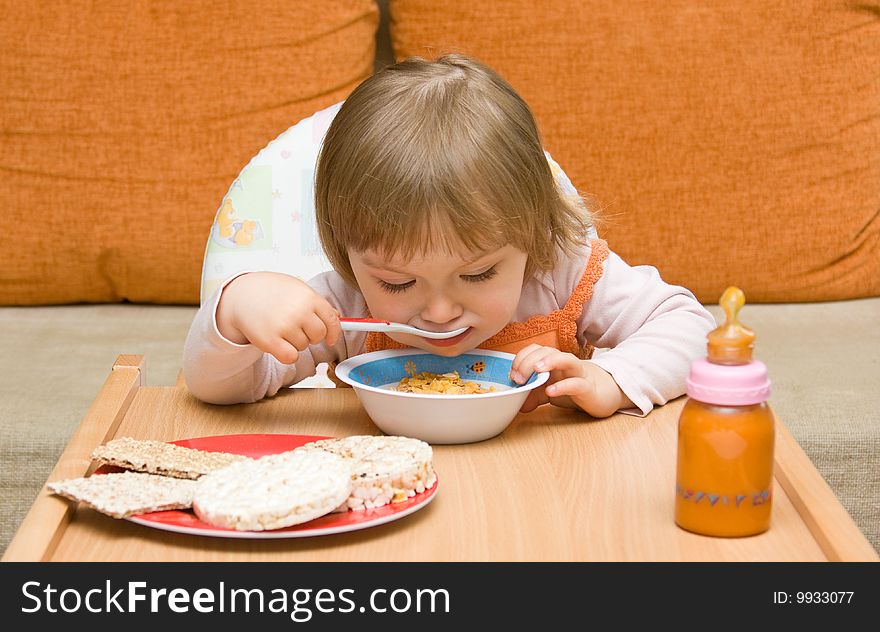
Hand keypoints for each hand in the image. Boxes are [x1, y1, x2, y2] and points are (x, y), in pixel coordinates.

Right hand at [215, 272, 341, 364]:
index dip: (334, 332)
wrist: (241, 294)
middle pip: (319, 335)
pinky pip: (291, 357)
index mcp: (309, 297)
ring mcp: (285, 326)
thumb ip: (317, 303)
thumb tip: (337, 317)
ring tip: (280, 328)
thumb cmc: (271, 291)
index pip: (332, 320)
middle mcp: (300, 311)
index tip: (331, 339)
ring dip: (294, 342)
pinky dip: (286, 354)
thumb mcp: (297, 289)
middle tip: (296, 328)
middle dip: (311, 335)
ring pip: (303, 346)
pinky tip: (278, 343)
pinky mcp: (271, 341)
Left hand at [509, 344, 632, 417]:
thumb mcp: (548, 392)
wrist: (601, 395)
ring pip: (567, 359)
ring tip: (537, 370)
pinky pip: (577, 384)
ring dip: (550, 361)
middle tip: (519, 377)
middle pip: (547, 351)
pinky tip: (550, 392)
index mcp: (553, 360)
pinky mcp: (588, 388)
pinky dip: (563, 386)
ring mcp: (578, 374)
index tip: (512, 374)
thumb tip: (516, 403)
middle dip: (529, 361)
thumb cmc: (572, 388)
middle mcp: (564, 363)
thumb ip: (532, 395)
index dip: (522, 358)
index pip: (536, 349)